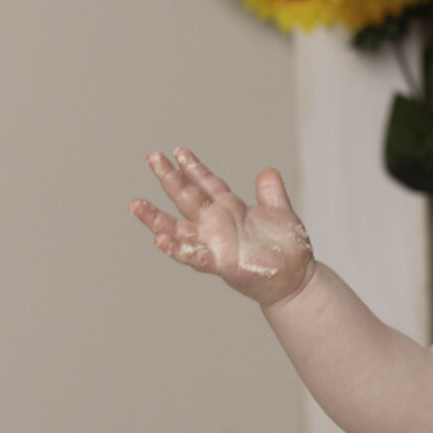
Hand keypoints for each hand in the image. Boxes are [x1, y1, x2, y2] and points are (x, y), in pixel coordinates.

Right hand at [131, 149, 315, 306]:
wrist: (295, 280)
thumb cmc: (286, 250)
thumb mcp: (281, 212)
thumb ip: (271, 192)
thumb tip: (267, 171)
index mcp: (230, 209)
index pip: (207, 183)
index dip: (193, 168)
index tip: (177, 151)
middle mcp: (217, 225)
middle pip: (186, 198)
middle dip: (169, 178)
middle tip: (152, 157)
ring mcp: (215, 244)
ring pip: (178, 230)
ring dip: (157, 218)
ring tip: (137, 205)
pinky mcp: (221, 264)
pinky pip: (195, 257)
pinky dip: (177, 250)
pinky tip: (160, 241)